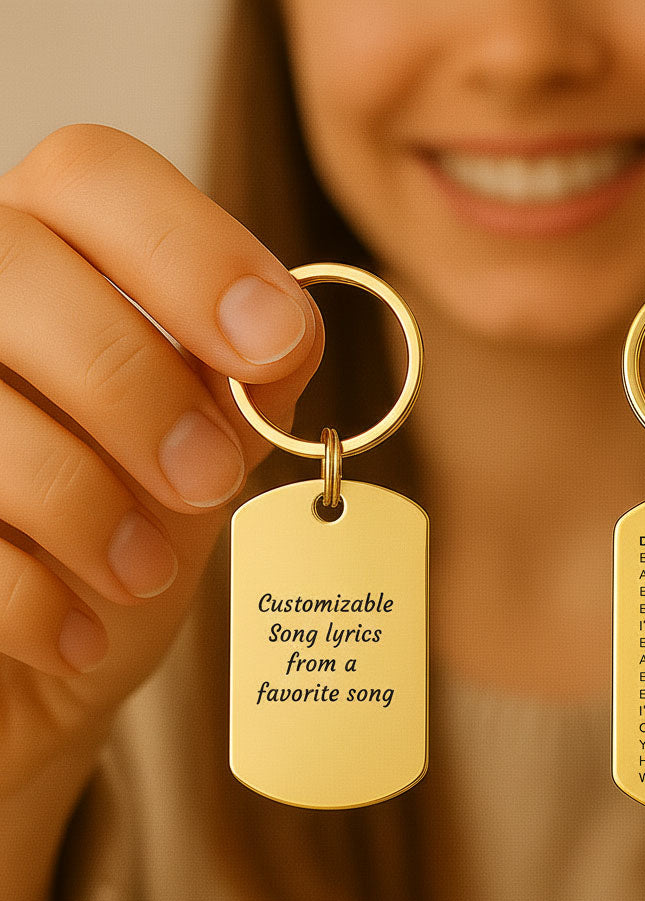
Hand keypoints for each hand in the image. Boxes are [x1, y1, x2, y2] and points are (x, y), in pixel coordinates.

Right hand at [0, 124, 323, 796]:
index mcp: (50, 258)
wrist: (47, 655)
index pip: (95, 174)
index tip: (274, 342)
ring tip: (142, 574)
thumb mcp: (205, 452)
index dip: (193, 249)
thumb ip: (241, 384)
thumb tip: (288, 329)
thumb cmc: (128, 538)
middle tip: (210, 480)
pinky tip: (77, 634)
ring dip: (84, 501)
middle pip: (13, 266)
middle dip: (133, 383)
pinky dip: (29, 598)